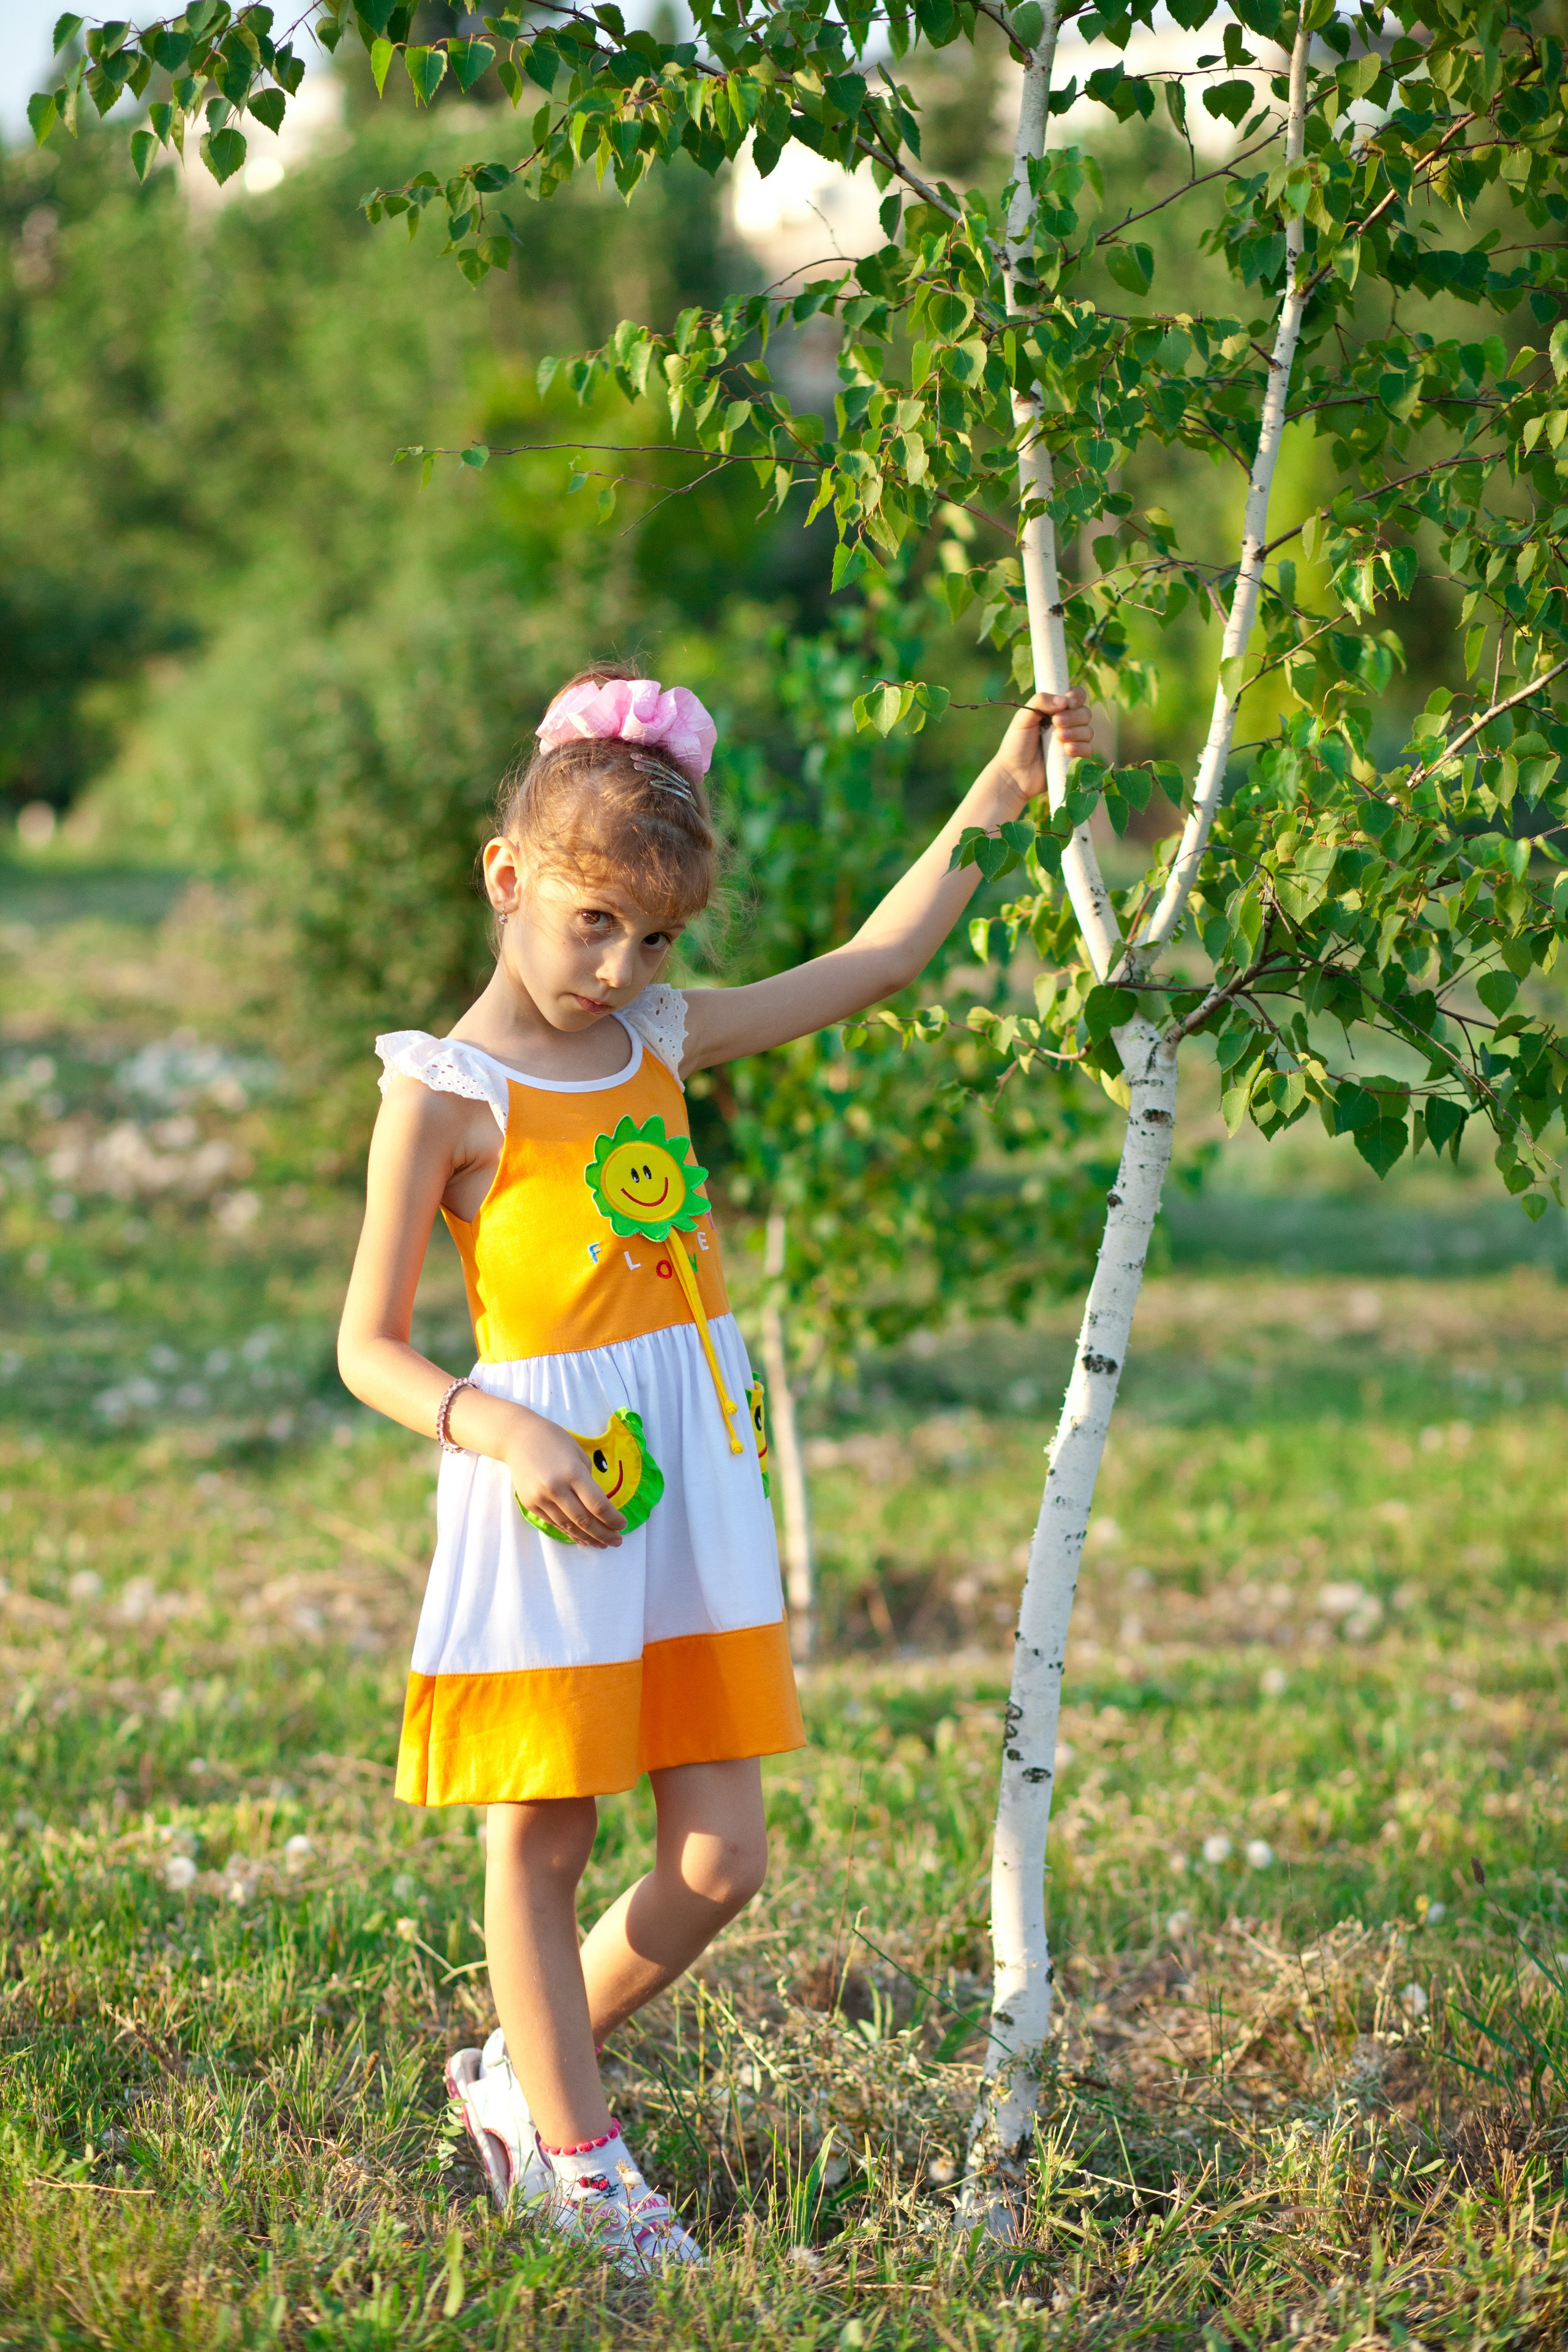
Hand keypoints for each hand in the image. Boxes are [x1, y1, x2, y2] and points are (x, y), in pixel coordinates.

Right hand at [506, 1407, 625, 1548]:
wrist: (519, 1438)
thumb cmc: (555, 1441)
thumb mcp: (579, 1456)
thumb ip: (588, 1482)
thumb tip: (598, 1508)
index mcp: (573, 1473)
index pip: (597, 1505)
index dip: (612, 1519)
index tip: (622, 1526)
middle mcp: (556, 1488)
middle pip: (584, 1520)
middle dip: (603, 1534)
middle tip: (617, 1542)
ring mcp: (541, 1498)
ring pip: (568, 1526)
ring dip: (588, 1538)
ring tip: (602, 1544)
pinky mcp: (530, 1505)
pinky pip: (554, 1523)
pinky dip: (569, 1533)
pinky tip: (582, 1538)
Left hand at [987, 688, 1095, 814]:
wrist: (1014, 774)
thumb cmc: (1016, 745)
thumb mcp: (1023, 718)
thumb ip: (1040, 702)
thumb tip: (1064, 701)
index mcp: (1055, 710)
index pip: (1076, 696)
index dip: (1077, 697)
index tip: (1068, 702)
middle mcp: (1067, 724)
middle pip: (1085, 713)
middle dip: (1073, 716)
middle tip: (1056, 723)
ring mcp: (1072, 742)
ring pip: (1088, 731)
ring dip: (1076, 732)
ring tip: (1059, 738)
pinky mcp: (1075, 759)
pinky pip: (1088, 749)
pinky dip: (1080, 747)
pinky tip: (1067, 750)